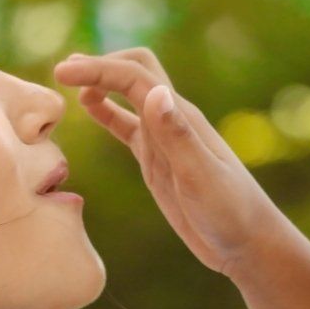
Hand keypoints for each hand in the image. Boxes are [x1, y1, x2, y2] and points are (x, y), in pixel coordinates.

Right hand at [54, 47, 283, 276]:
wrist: (248, 242)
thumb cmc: (231, 213)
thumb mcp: (201, 177)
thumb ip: (177, 136)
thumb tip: (153, 92)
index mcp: (180, 117)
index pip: (134, 76)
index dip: (98, 69)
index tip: (62, 72)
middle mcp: (171, 120)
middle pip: (132, 72)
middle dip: (98, 66)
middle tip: (61, 72)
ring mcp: (164, 140)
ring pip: (127, 95)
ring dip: (100, 82)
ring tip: (66, 82)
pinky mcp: (158, 160)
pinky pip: (126, 126)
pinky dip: (105, 112)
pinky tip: (86, 108)